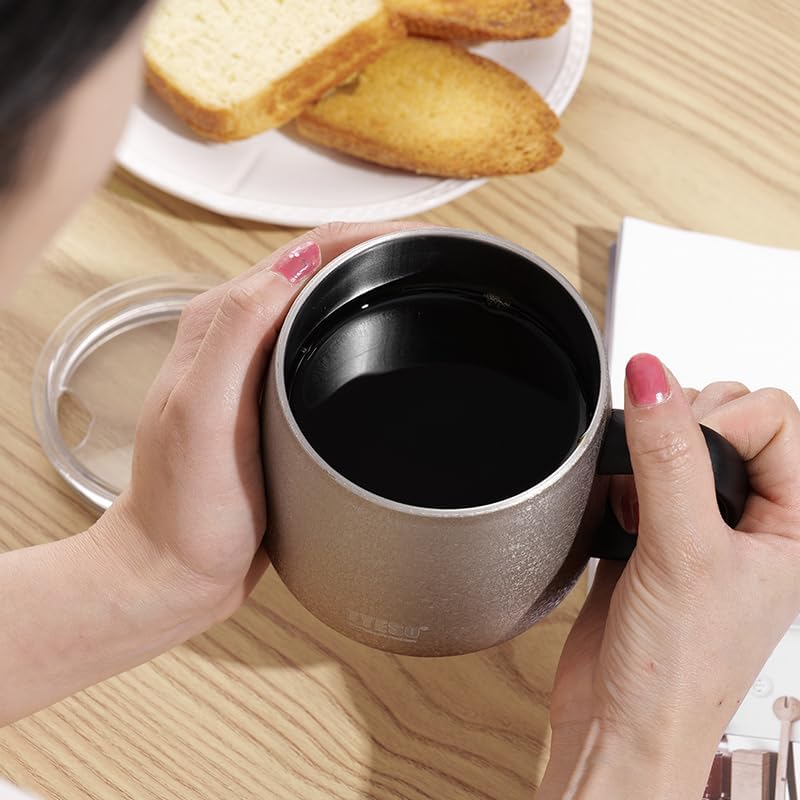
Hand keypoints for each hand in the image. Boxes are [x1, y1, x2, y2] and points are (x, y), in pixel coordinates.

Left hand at [100, 221, 427, 627]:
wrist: (176, 570)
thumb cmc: (185, 507)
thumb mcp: (202, 412)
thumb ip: (239, 329)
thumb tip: (299, 258)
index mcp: (220, 322)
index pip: (305, 252)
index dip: (369, 236)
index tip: (425, 242)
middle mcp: (238, 335)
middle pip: (321, 270)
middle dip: (382, 254)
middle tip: (443, 262)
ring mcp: (259, 367)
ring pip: (327, 306)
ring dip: (375, 288)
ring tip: (430, 289)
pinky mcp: (276, 400)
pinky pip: (325, 347)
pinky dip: (362, 331)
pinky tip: (391, 346)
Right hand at [539, 355, 799, 798]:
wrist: (618, 722)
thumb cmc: (678, 673)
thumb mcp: (683, 552)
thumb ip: (668, 456)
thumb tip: (653, 377)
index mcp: (795, 524)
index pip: (775, 417)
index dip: (726, 420)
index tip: (687, 454)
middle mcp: (753, 521)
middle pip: (728, 418)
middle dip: (684, 432)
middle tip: (665, 481)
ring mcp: (702, 526)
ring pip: (681, 442)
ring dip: (648, 456)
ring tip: (641, 501)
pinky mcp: (654, 533)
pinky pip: (642, 472)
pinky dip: (622, 477)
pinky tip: (618, 509)